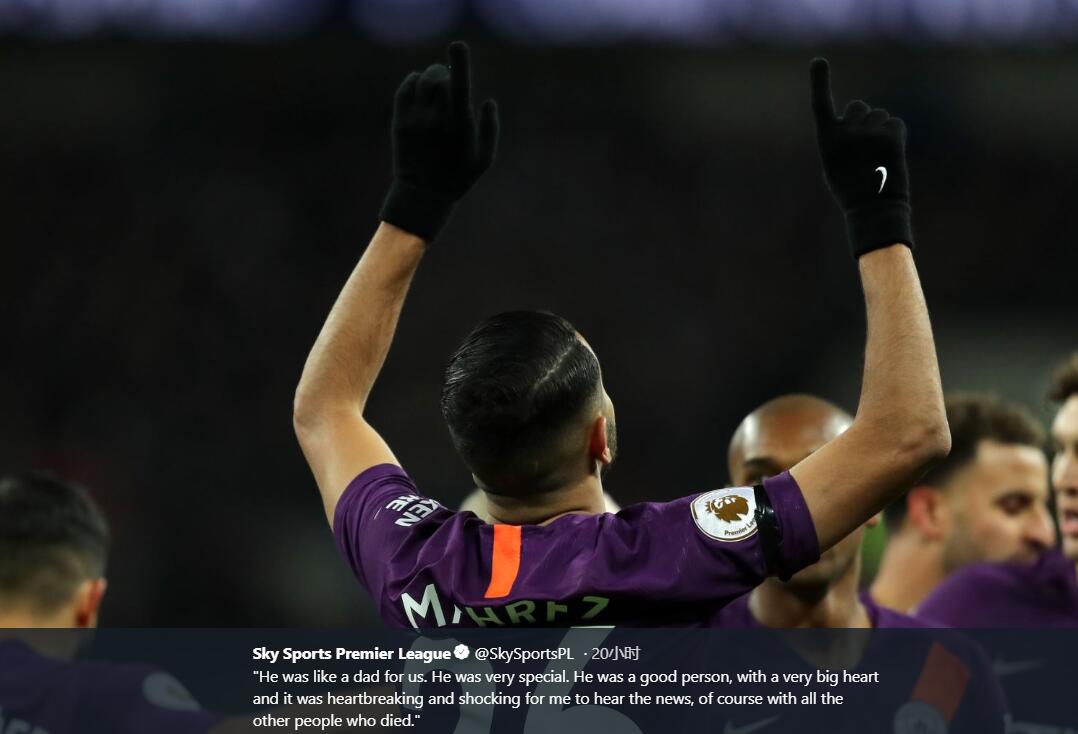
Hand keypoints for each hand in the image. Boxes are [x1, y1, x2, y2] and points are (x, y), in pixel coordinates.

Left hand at [379, 41, 499, 241]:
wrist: (423, 195)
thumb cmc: (459, 178)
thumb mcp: (484, 159)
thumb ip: (490, 129)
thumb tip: (487, 102)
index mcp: (460, 125)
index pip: (459, 86)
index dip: (459, 63)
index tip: (457, 46)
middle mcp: (437, 119)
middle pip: (439, 78)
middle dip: (445, 72)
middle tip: (448, 76)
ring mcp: (416, 120)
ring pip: (422, 81)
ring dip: (430, 76)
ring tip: (436, 84)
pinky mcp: (401, 122)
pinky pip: (405, 89)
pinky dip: (413, 82)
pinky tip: (420, 87)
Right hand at [810, 58, 912, 256]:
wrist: (873, 211)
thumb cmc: (851, 190)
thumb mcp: (834, 163)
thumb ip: (840, 138)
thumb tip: (856, 116)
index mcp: (827, 141)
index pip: (821, 105)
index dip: (819, 81)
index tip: (818, 61)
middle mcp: (846, 133)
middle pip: (858, 108)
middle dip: (862, 120)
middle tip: (864, 148)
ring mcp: (869, 134)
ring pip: (878, 116)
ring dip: (879, 130)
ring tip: (877, 156)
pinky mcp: (891, 136)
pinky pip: (895, 123)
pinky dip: (895, 136)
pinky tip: (891, 155)